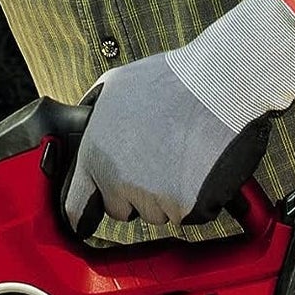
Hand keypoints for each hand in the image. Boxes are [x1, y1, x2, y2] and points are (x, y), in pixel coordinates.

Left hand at [63, 0, 294, 233]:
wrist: (218, 86)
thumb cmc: (170, 80)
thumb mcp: (113, 85)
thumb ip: (93, 115)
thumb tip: (83, 124)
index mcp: (95, 155)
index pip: (75, 207)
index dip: (85, 210)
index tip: (92, 212)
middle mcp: (118, 182)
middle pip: (122, 209)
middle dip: (135, 194)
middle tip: (156, 162)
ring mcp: (153, 197)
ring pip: (158, 213)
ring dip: (167, 195)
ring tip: (182, 156)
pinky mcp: (186, 207)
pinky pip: (188, 214)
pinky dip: (196, 198)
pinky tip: (200, 166)